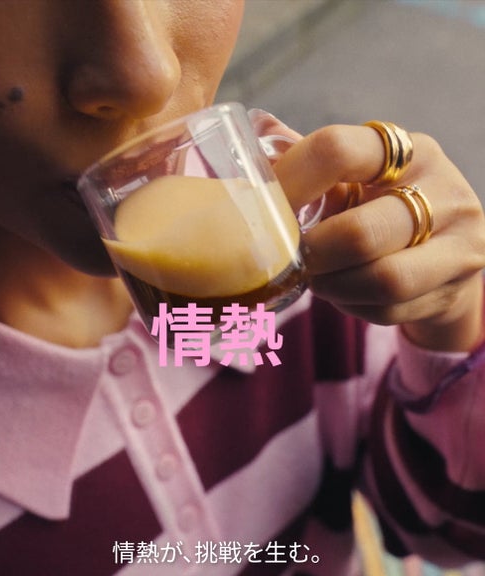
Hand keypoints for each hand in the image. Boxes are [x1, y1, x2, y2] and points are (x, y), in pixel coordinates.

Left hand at [270, 122, 484, 351]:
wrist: (449, 255)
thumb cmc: (385, 209)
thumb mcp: (357, 177)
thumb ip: (311, 157)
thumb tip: (257, 125)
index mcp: (407, 150)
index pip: (336, 150)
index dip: (288, 183)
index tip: (261, 210)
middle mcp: (443, 189)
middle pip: (360, 233)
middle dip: (314, 254)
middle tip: (293, 259)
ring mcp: (459, 241)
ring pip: (382, 279)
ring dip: (334, 287)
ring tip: (316, 279)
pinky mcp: (456, 285)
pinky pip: (390, 309)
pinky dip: (354, 305)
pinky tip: (344, 292)